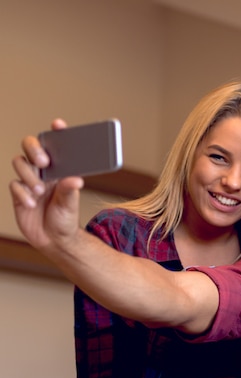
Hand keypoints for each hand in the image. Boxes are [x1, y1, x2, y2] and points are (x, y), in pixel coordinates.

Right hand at [9, 119, 83, 251]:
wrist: (54, 240)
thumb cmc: (66, 218)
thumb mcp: (71, 205)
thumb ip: (70, 191)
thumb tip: (76, 179)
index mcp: (59, 169)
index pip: (55, 145)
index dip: (55, 132)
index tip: (58, 124)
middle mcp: (42, 171)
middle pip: (30, 147)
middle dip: (34, 149)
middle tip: (44, 161)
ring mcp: (29, 181)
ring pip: (19, 163)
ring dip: (28, 175)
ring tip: (40, 190)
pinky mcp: (18, 193)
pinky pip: (14, 185)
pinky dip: (22, 193)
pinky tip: (32, 203)